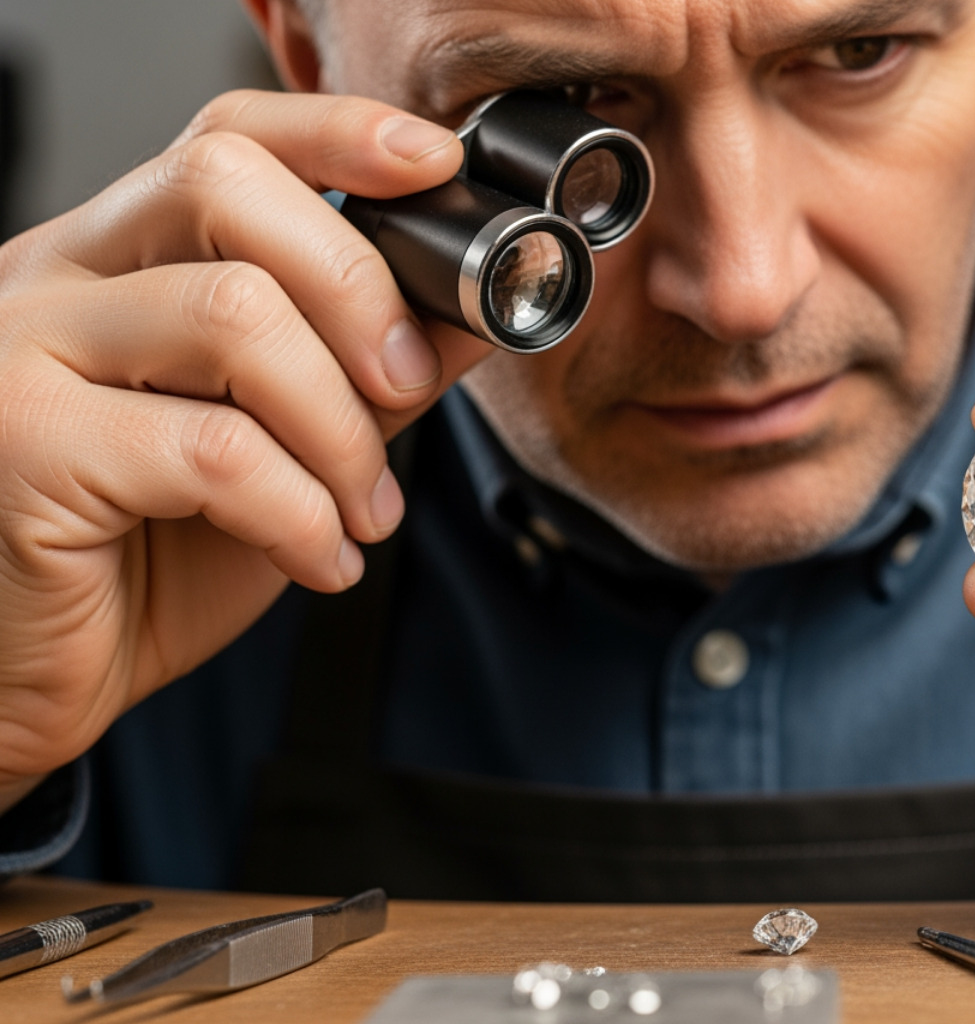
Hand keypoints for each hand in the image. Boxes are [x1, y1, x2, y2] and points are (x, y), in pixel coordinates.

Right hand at [0, 90, 483, 808]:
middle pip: (224, 189)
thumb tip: (469, 319)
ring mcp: (24, 348)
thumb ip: (364, 376)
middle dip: (358, 290)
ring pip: (234, 315)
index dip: (337, 135)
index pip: (223, 140)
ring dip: (341, 429)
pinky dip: (301, 514)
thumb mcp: (285, 452)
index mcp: (119, 259)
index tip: (434, 166)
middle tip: (406, 390)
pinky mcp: (23, 442)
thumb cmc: (145, 562)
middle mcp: (56, 276)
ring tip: (364, 511)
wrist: (36, 677)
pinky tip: (319, 559)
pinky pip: (215, 451)